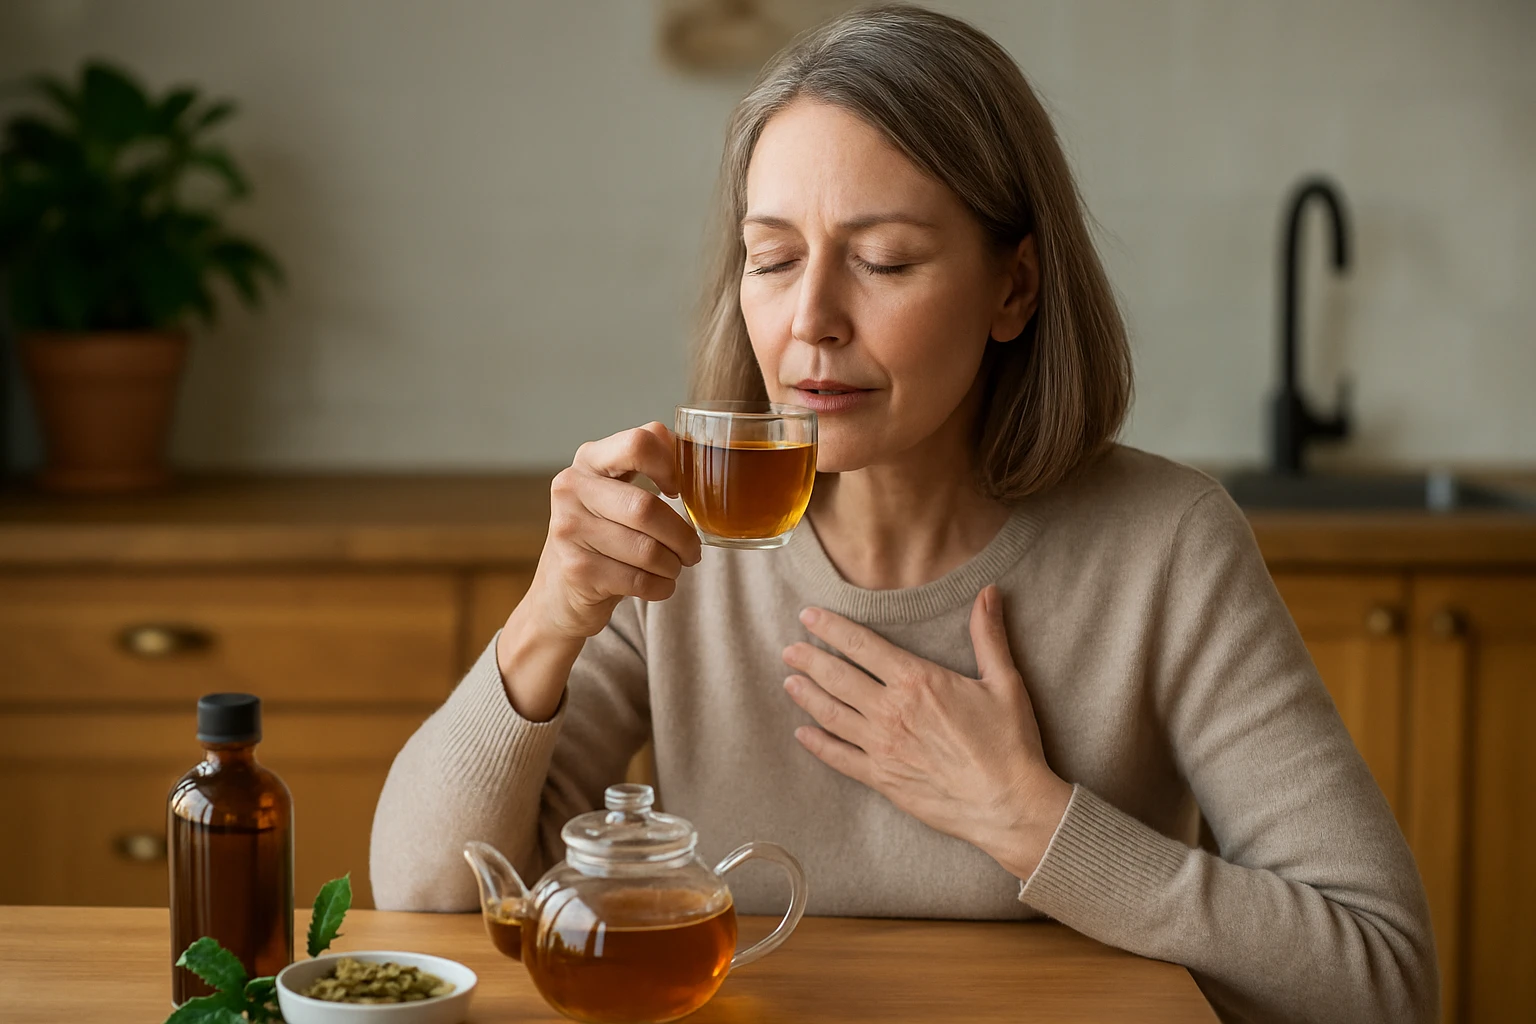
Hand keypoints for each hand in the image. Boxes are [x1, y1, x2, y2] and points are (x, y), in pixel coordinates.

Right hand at [497, 422, 701, 719]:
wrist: (557, 592)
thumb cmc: (602, 533)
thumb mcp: (616, 490)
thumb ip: (647, 460)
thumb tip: (682, 444)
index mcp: (589, 459)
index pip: (638, 444)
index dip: (671, 466)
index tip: (679, 490)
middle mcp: (571, 489)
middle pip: (647, 507)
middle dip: (682, 536)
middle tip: (692, 550)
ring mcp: (569, 530)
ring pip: (647, 550)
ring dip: (673, 565)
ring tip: (673, 567)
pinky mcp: (576, 570)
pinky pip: (639, 580)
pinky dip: (661, 587)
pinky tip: (659, 585)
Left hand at [781, 585, 1071, 880]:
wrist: (1008, 804)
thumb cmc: (1009, 743)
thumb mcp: (1004, 681)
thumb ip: (987, 635)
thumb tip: (988, 592)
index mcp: (917, 681)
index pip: (862, 645)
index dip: (832, 628)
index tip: (809, 616)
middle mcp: (891, 710)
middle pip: (837, 677)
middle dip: (809, 659)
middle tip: (790, 649)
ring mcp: (882, 746)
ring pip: (831, 714)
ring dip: (807, 695)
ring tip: (789, 681)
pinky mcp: (881, 779)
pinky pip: (839, 758)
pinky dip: (817, 744)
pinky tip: (802, 734)